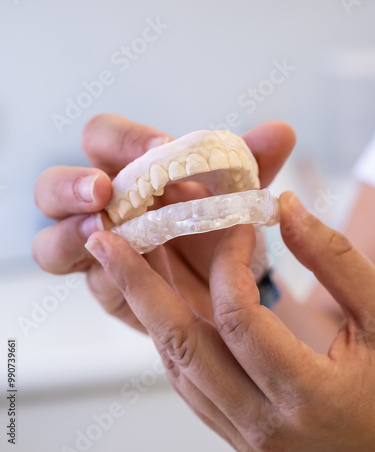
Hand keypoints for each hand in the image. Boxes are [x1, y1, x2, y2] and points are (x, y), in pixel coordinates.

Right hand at [33, 114, 294, 331]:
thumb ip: (252, 163)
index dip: (123, 139)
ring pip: (51, 242)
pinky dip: (105, 276)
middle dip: (70, 186)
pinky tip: (126, 273)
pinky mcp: (107, 286)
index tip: (163, 148)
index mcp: (126, 169)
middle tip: (102, 191)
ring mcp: (96, 250)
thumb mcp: (235, 192)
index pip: (101, 138)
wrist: (225, 279)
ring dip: (70, 234)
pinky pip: (90, 282)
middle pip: (52, 187)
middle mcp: (101, 207)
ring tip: (103, 231)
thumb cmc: (218, 223)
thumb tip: (281, 131)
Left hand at [85, 193, 374, 450]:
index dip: (231, 260)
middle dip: (138, 283)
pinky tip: (158, 302)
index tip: (238, 223)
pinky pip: (186, 381)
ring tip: (122, 263)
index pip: (241, 317)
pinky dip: (167, 336)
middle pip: (182, 343)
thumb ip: (336, 260)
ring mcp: (243, 436)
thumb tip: (286, 207)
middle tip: (105, 240)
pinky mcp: (234, 433)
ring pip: (176, 364)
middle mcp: (263, 426)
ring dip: (146, 308)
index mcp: (308, 397)